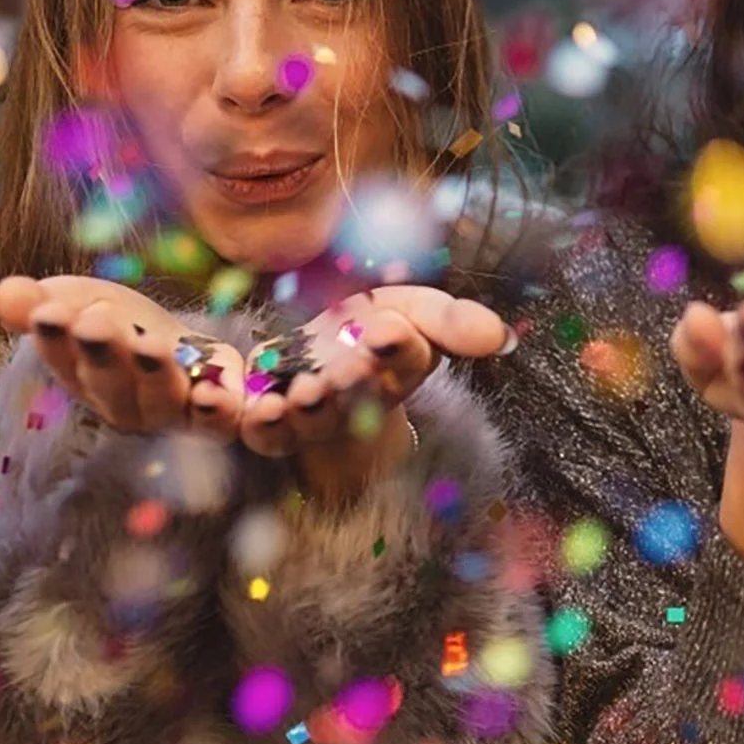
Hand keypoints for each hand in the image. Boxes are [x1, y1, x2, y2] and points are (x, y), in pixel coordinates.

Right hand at [0, 275, 243, 438]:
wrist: (190, 349)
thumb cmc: (123, 326)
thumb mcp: (79, 302)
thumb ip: (40, 303)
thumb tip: (0, 293)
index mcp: (89, 380)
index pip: (66, 363)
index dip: (57, 341)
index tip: (51, 311)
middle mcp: (132, 405)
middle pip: (115, 389)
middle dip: (103, 356)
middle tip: (93, 321)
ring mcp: (180, 413)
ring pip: (166, 405)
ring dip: (158, 378)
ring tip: (150, 348)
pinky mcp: (228, 413)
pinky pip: (234, 426)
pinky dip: (237, 418)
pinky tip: (230, 397)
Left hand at [239, 286, 513, 502]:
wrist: (319, 356)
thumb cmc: (371, 328)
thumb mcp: (414, 312)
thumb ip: (451, 322)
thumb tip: (501, 336)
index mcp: (396, 368)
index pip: (406, 358)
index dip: (398, 348)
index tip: (388, 330)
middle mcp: (353, 400)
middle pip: (356, 396)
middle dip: (350, 382)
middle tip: (344, 368)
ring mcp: (306, 415)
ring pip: (305, 422)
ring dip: (302, 412)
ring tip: (298, 395)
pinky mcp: (261, 420)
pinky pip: (254, 430)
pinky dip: (247, 421)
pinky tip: (242, 403)